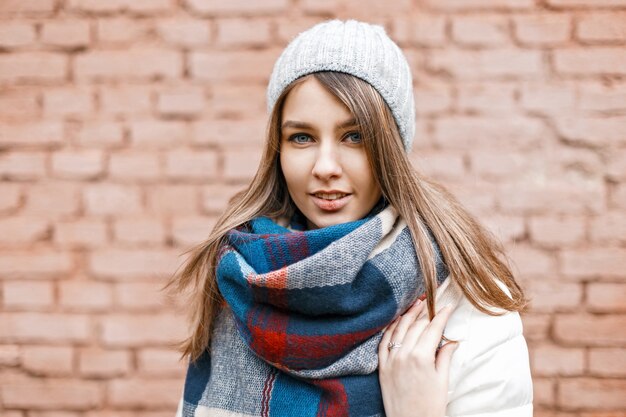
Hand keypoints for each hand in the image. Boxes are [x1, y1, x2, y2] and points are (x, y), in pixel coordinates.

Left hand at [378, 299, 458, 416]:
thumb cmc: (430, 407)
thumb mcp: (442, 381)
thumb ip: (445, 357)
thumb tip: (451, 341)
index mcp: (422, 357)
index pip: (432, 328)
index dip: (441, 315)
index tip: (447, 306)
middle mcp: (404, 355)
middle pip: (416, 326)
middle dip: (425, 311)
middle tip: (432, 301)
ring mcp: (391, 360)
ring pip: (398, 329)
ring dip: (407, 315)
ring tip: (416, 304)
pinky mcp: (382, 367)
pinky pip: (384, 341)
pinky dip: (390, 329)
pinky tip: (396, 321)